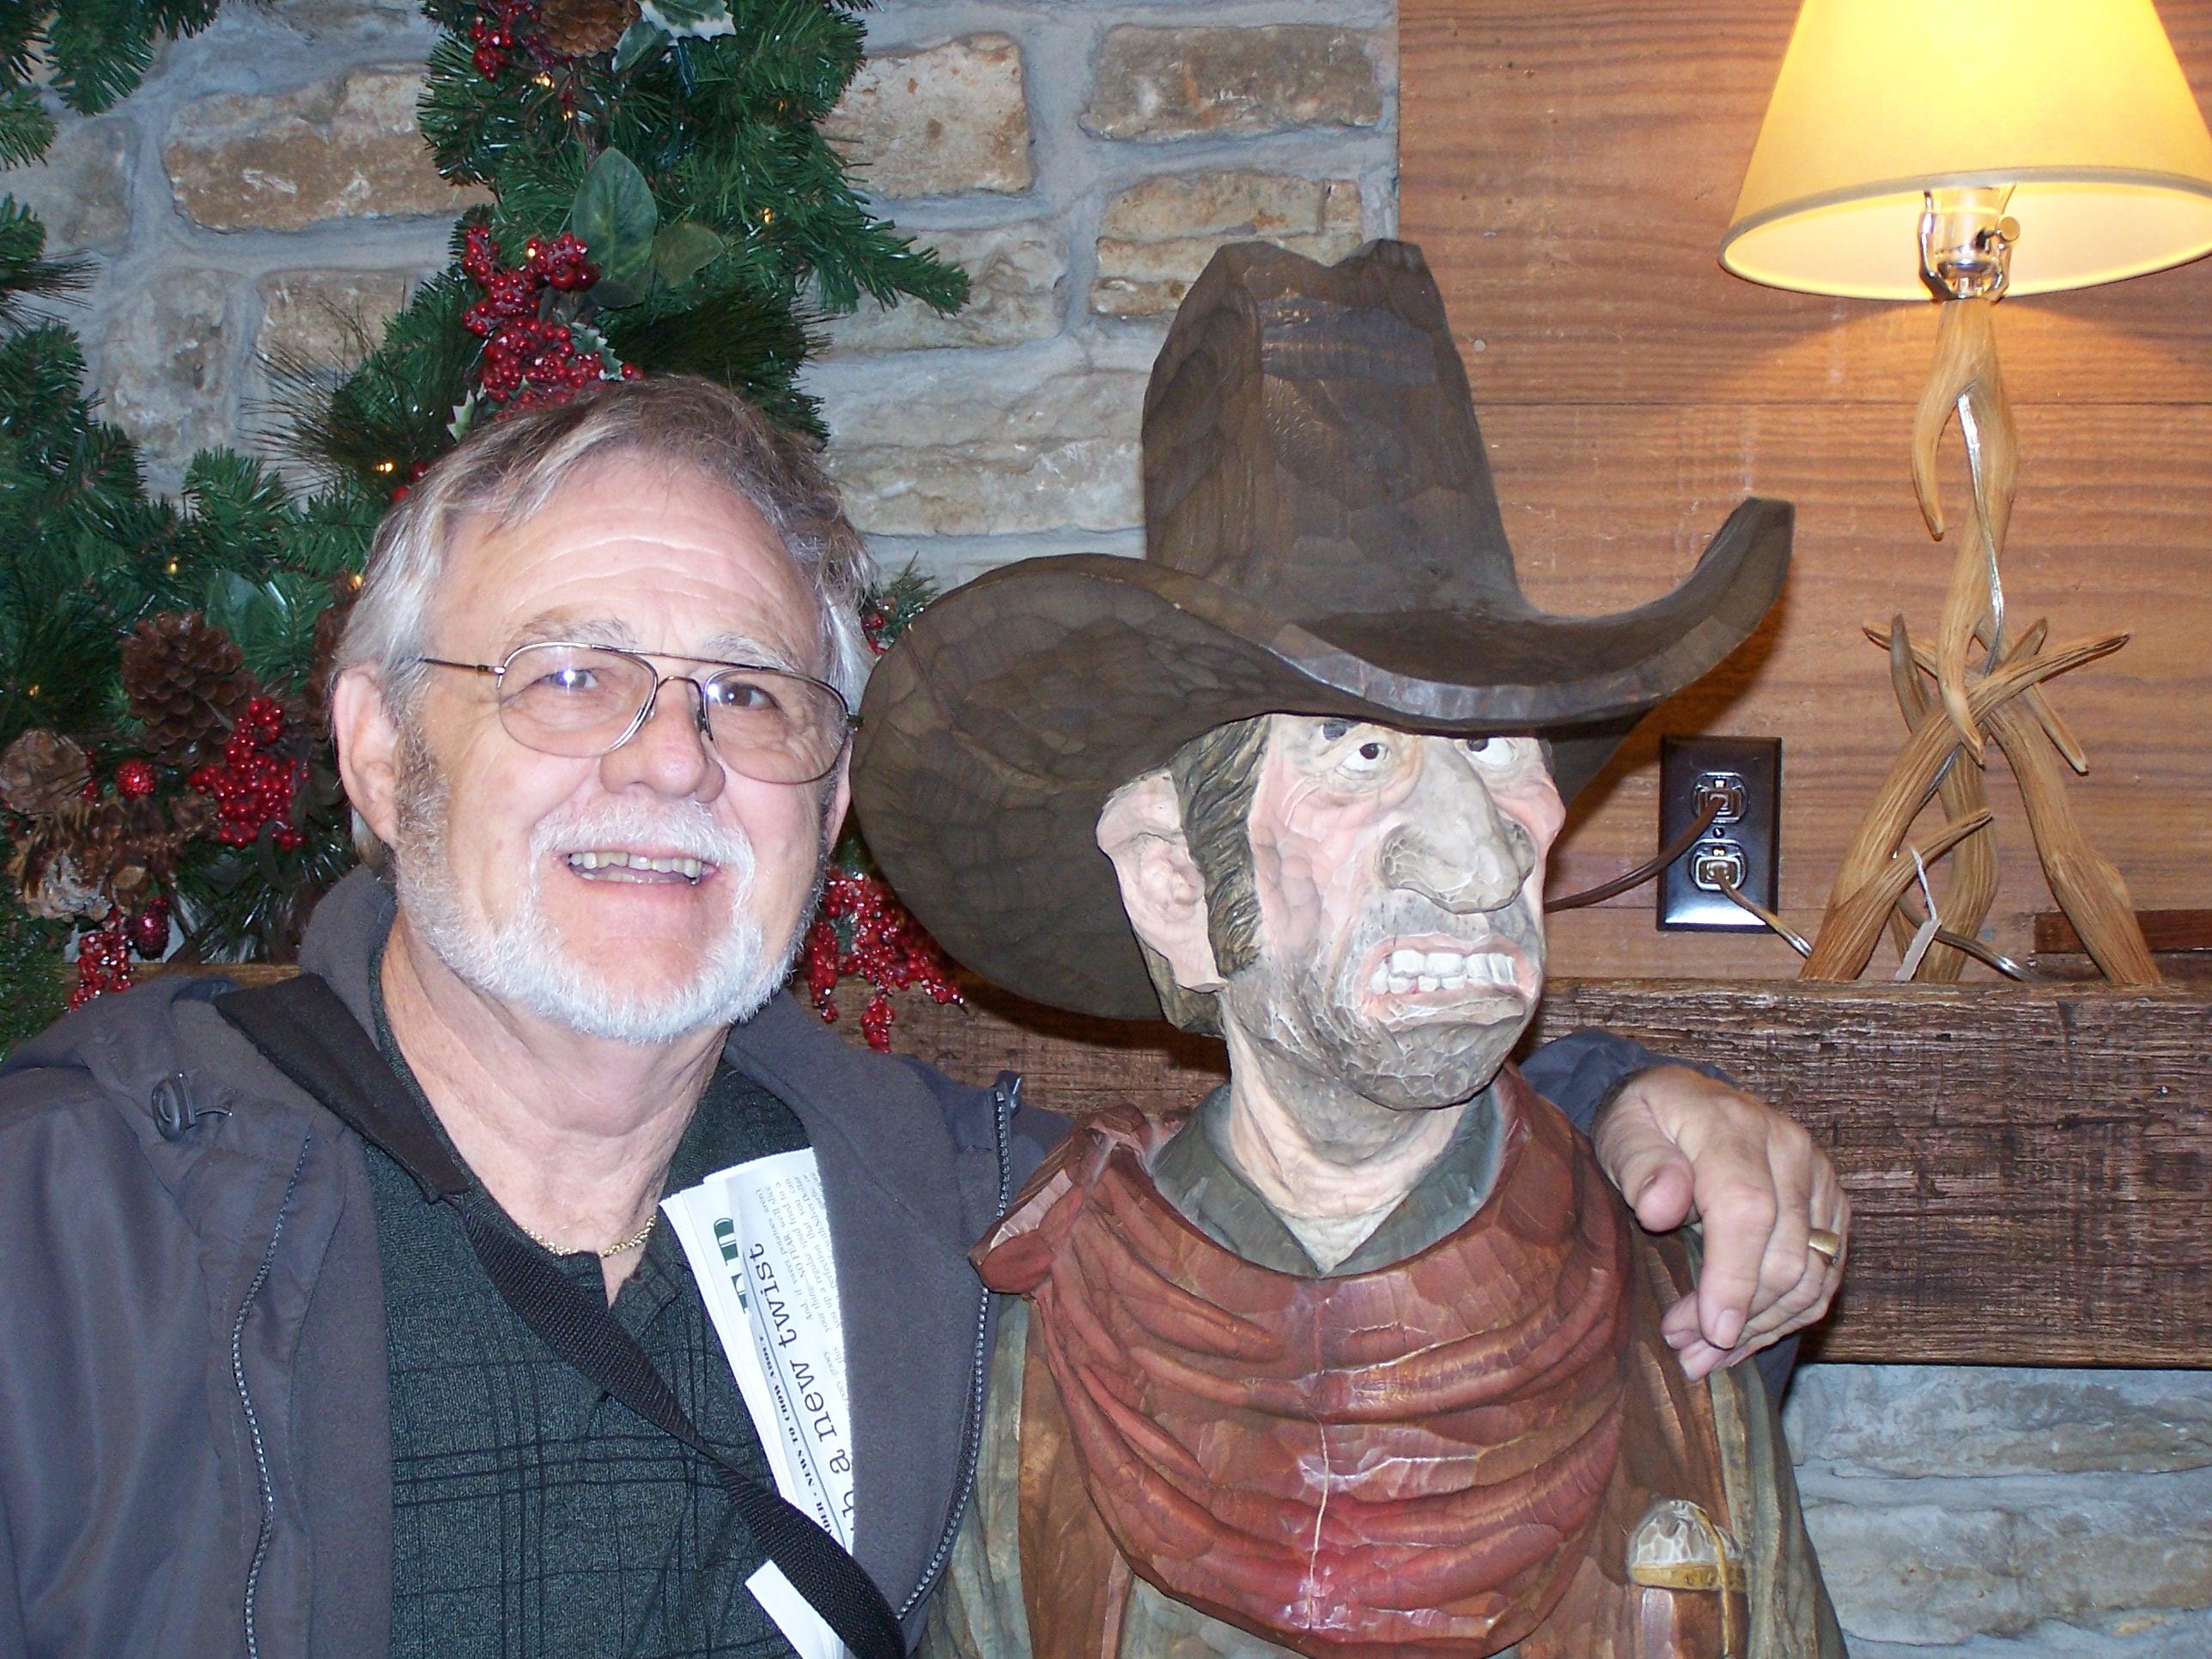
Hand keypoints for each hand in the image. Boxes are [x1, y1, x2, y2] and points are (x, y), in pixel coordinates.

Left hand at [1591, 1065, 1847, 1379]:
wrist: (1683, 1101)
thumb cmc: (1644, 1123)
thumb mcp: (1622, 1132)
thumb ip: (1640, 1166)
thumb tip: (1660, 1208)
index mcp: (1732, 1125)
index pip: (1747, 1210)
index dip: (1733, 1277)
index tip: (1710, 1329)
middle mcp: (1789, 1148)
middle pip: (1785, 1253)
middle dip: (1739, 1314)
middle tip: (1683, 1346)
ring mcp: (1819, 1178)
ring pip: (1812, 1275)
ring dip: (1763, 1327)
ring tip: (1705, 1356)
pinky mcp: (1830, 1206)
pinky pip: (1823, 1277)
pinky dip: (1787, 1318)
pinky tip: (1743, 1340)